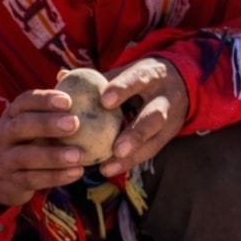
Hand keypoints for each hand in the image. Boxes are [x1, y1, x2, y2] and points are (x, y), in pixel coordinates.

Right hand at [0, 89, 87, 207]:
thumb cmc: (26, 142)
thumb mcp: (32, 122)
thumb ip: (48, 105)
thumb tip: (66, 73)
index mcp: (12, 115)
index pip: (24, 102)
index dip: (44, 100)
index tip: (68, 101)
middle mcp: (4, 135)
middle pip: (21, 126)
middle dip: (47, 124)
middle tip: (74, 124)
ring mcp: (5, 159)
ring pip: (26, 156)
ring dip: (53, 156)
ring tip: (79, 155)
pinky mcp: (11, 182)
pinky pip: (32, 180)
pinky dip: (55, 177)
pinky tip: (76, 173)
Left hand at [97, 57, 187, 176]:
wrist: (180, 82)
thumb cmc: (138, 78)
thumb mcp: (124, 72)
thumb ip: (97, 78)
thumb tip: (61, 76)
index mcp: (151, 75)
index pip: (138, 79)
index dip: (123, 89)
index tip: (105, 100)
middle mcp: (164, 99)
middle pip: (154, 117)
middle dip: (136, 134)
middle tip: (116, 149)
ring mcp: (170, 121)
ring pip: (155, 140)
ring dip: (132, 155)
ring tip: (108, 167)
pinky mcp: (168, 137)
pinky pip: (150, 152)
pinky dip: (129, 162)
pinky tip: (108, 169)